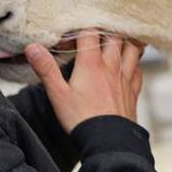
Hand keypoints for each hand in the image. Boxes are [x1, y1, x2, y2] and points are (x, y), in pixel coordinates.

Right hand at [24, 29, 143, 132]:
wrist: (108, 142)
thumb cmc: (81, 119)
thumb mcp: (58, 94)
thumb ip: (46, 69)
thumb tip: (32, 47)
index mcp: (91, 64)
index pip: (90, 32)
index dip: (80, 30)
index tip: (70, 39)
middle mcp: (111, 66)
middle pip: (115, 36)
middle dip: (105, 31)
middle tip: (95, 35)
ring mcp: (125, 78)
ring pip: (133, 48)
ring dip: (125, 42)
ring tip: (116, 42)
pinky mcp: (133, 91)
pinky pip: (138, 69)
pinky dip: (134, 63)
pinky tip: (127, 66)